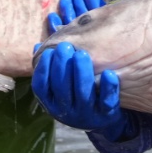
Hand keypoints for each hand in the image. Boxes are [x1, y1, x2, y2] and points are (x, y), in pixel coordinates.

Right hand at [32, 0, 133, 139]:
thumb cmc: (80, 86)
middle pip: (61, 90)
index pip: (41, 87)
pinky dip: (108, 88)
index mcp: (52, 101)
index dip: (43, 69)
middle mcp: (66, 112)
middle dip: (62, 67)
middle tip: (65, 47)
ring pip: (82, 95)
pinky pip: (107, 103)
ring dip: (82, 74)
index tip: (49, 51)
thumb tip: (42, 36)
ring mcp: (87, 115)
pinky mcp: (107, 116)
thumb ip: (56, 60)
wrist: (103, 113)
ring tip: (83, 54)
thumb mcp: (66, 77)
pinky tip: (110, 73)